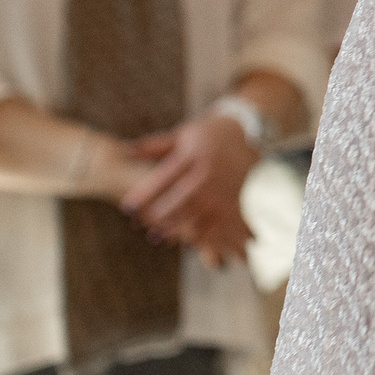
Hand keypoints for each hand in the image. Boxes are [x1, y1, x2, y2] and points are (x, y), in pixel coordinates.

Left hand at [119, 114, 255, 267]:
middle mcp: (208, 173)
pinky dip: (200, 235)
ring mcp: (223, 189)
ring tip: (158, 237)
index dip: (142, 196)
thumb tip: (125, 151)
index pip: (161, 180)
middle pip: (177, 202)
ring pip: (195, 216)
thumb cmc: (209, 134)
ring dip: (174, 229)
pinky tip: (187, 240)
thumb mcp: (183, 135)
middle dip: (156, 217)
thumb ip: (154, 146)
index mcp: (193, 156)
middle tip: (139, 226)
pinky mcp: (236, 201)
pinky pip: (217, 223)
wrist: (250, 133)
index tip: (127, 209)